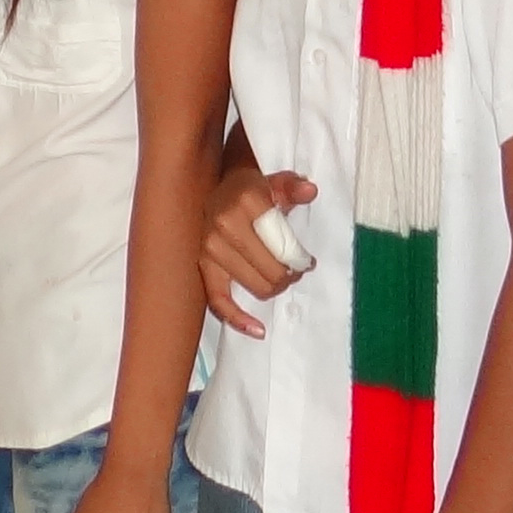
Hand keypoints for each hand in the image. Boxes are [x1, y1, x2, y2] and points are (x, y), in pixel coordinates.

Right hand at [200, 168, 314, 336]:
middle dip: (289, 275)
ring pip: (255, 285)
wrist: (216, 189)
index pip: (282, 243)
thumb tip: (310, 191)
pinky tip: (258, 330)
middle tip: (296, 270)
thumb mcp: (274, 182)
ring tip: (282, 279)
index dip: (299, 258)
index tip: (308, 261)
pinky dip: (238, 319)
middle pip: (271, 269)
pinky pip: (219, 301)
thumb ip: (293, 186)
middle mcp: (225, 226)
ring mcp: (210, 249)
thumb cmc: (249, 189)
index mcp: (247, 203)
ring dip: (274, 288)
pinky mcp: (203, 267)